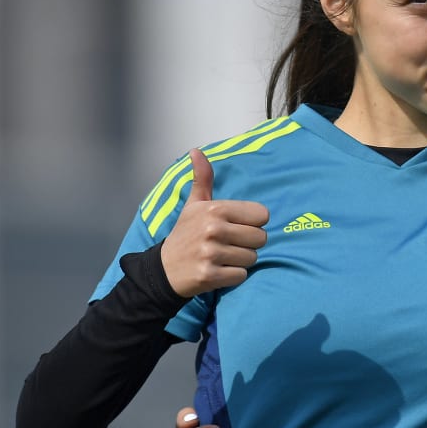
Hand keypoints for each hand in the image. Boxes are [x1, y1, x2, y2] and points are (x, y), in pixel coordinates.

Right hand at [160, 148, 268, 297]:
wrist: (164, 269)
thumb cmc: (186, 233)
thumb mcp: (194, 204)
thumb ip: (202, 178)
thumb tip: (196, 150)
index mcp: (214, 209)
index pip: (262, 215)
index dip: (253, 223)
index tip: (236, 226)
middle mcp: (213, 229)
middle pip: (261, 238)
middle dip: (248, 243)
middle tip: (227, 244)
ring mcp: (210, 253)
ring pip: (252, 258)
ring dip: (240, 261)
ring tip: (221, 257)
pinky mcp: (209, 275)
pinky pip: (241, 276)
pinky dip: (233, 276)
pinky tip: (217, 270)